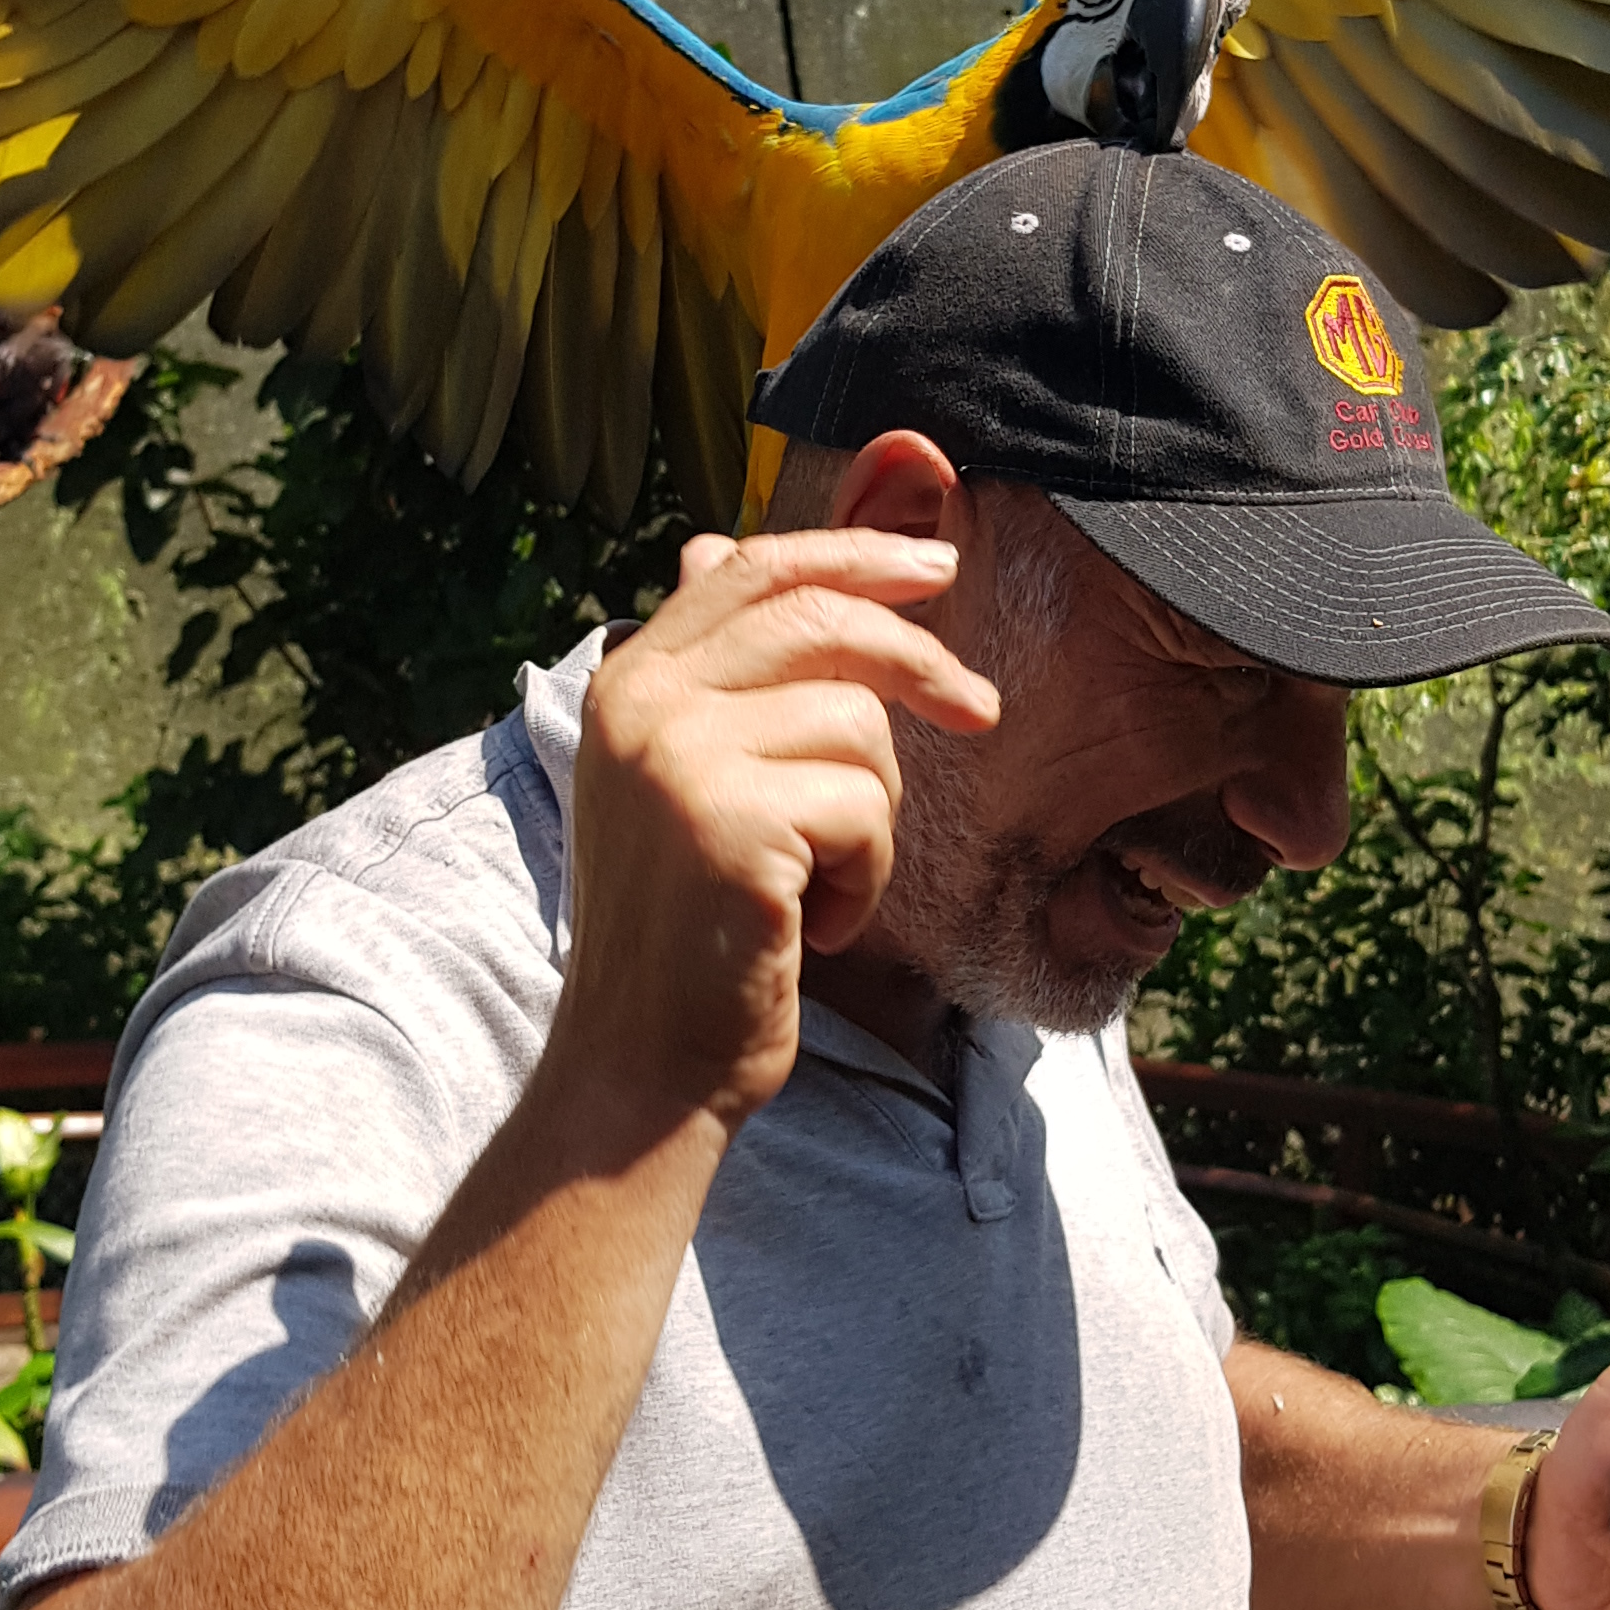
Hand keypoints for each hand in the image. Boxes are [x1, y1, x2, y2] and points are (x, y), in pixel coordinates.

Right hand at [553, 527, 998, 1138]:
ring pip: (858, 727)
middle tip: (982, 709)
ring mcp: (677, 760)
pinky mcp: (728, 826)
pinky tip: (812, 925)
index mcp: (627, 680)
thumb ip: (712, 671)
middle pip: (818, 622)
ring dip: (872, 818)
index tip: (935, 565)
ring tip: (821, 884)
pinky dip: (864, 879)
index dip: (854, 552)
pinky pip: (863, 809)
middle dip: (918, 657)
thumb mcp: (681, 780)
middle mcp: (638, 704)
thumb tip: (714, 544)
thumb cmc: (690, 930)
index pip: (751, 567)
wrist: (643, 1065)